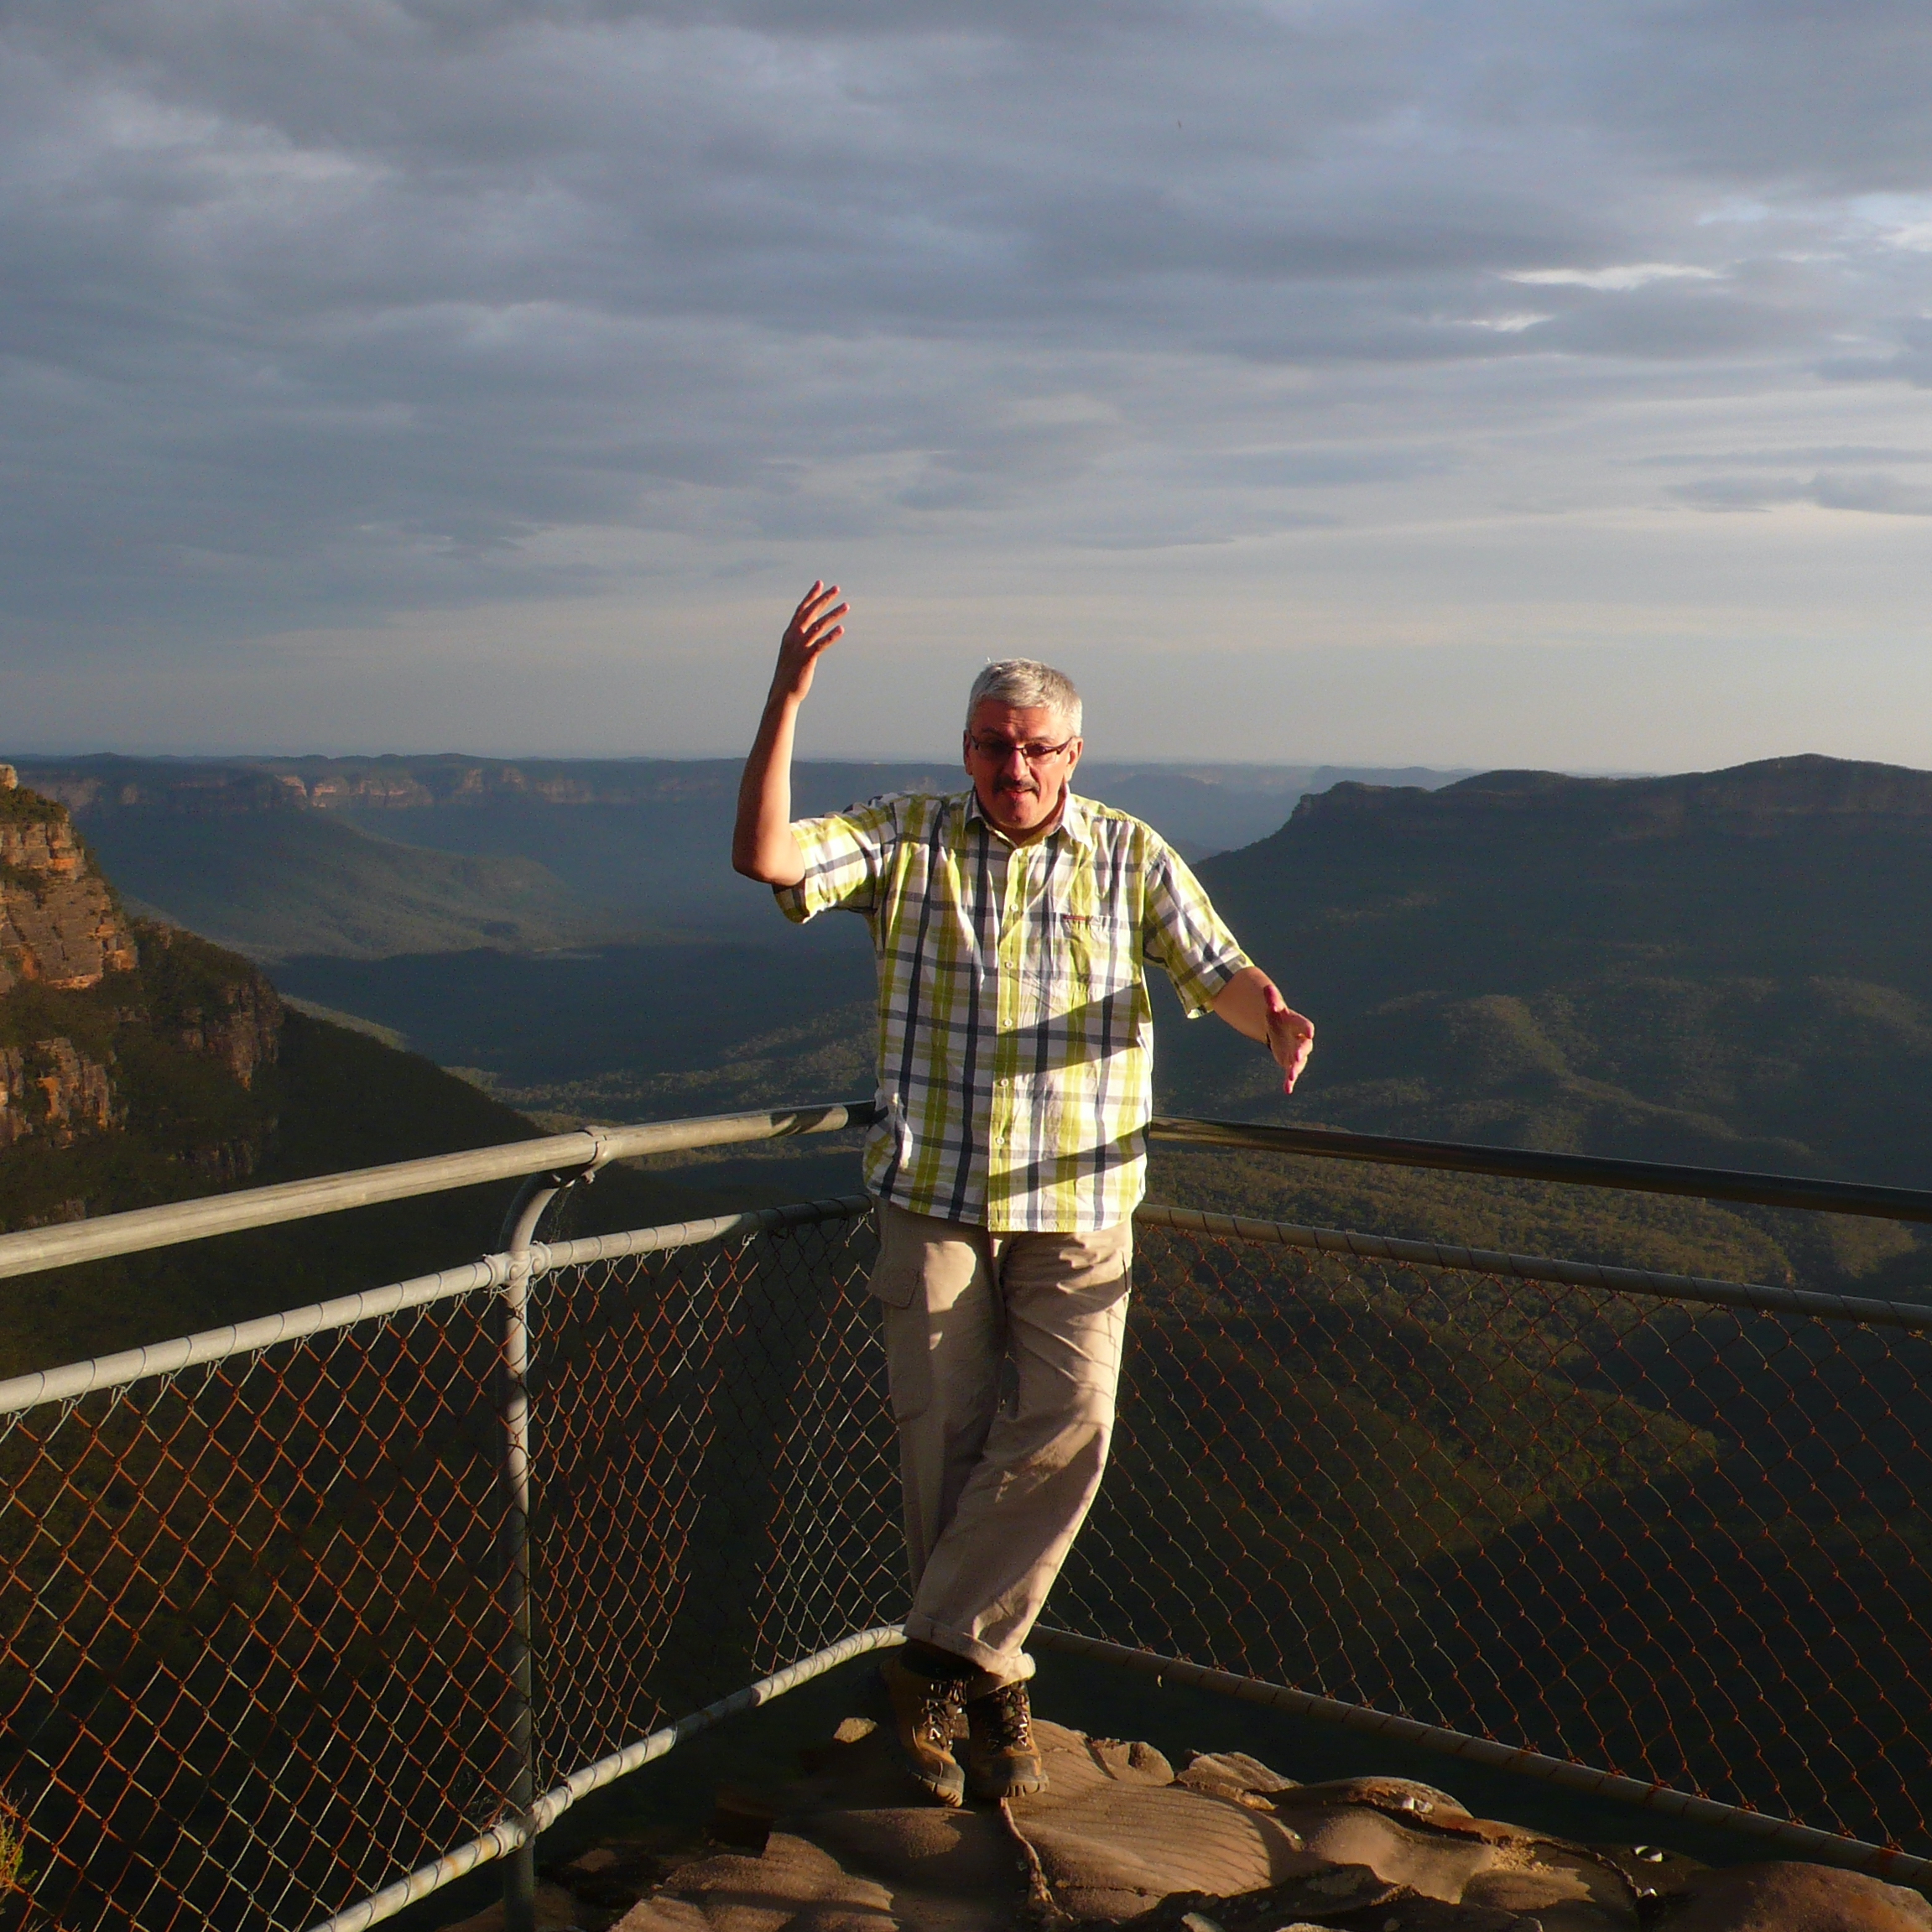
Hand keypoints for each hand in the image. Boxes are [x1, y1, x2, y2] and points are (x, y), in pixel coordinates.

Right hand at [772, 581, 848, 705]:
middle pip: (810, 613)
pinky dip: (831, 637)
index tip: (820, 583)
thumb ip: (801, 641)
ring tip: (846, 606)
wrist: (783, 694)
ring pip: (818, 626)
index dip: (811, 596)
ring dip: (833, 614)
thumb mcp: (793, 653)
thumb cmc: (790, 674)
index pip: (801, 610)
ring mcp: (799, 648)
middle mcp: (793, 637)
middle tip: (837, 589)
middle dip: (824, 599)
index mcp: (790, 634)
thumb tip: (810, 633)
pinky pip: (820, 645)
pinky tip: (841, 630)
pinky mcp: (806, 659)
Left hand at [1264, 985, 1314, 1094]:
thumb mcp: (1272, 1007)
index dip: (1308, 1029)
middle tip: (1297, 1056)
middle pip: (1305, 1046)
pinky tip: (1287, 1090)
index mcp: (1298, 1024)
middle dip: (1301, 1051)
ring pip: (1299, 1062)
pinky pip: (1291, 1073)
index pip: (1305, 1026)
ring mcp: (1296, 1052)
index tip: (1310, 1032)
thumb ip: (1271, 999)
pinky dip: (1289, 1081)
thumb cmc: (1277, 1016)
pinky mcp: (1290, 1063)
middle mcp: (1300, 1039)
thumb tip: (1267, 988)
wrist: (1277, 1029)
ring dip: (1295, 1069)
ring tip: (1291, 1076)